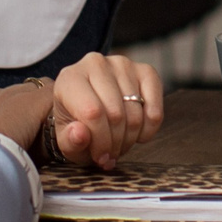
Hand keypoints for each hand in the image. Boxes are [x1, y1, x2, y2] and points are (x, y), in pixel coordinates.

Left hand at [50, 53, 164, 167]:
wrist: (90, 109)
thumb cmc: (77, 125)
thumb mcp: (66, 140)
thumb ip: (69, 140)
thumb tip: (80, 133)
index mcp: (70, 79)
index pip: (92, 112)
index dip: (100, 141)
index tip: (100, 157)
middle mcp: (95, 64)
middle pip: (116, 114)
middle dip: (116, 143)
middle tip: (111, 153)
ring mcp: (122, 64)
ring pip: (136, 113)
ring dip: (131, 137)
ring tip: (120, 143)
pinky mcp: (145, 70)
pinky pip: (155, 106)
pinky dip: (150, 127)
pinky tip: (139, 132)